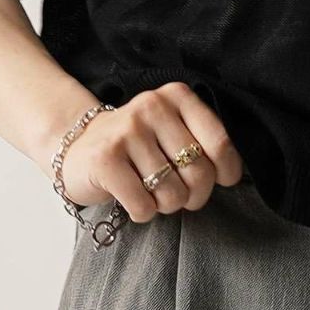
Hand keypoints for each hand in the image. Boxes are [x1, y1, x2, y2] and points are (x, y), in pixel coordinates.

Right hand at [57, 82, 243, 220]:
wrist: (77, 148)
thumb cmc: (138, 147)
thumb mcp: (174, 131)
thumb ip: (204, 142)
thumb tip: (232, 175)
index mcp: (177, 96)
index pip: (220, 142)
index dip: (226, 171)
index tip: (221, 180)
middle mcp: (152, 107)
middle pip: (199, 172)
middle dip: (194, 195)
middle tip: (178, 193)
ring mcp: (126, 131)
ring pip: (172, 194)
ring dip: (166, 206)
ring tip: (151, 193)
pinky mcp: (104, 159)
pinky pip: (143, 206)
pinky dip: (142, 213)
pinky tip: (132, 198)